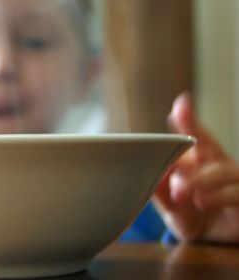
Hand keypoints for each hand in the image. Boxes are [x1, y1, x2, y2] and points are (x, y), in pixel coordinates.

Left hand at [154, 93, 238, 243]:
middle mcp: (219, 166)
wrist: (212, 242)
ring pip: (223, 170)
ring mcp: (235, 182)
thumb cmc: (191, 215)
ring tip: (182, 191)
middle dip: (190, 152)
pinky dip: (218, 196)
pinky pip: (237, 193)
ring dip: (200, 179)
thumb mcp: (171, 206)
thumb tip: (148, 174)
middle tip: (170, 170)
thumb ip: (160, 191)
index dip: (189, 119)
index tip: (182, 102)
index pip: (195, 136)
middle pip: (210, 146)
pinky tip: (203, 201)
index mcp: (199, 161)